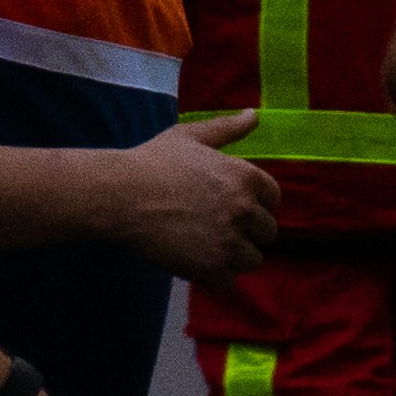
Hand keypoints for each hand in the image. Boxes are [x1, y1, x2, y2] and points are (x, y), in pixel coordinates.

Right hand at [106, 112, 281, 274]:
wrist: (121, 195)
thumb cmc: (153, 161)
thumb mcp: (191, 136)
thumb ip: (227, 128)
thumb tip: (255, 114)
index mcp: (245, 176)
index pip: (273, 199)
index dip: (255, 203)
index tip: (232, 206)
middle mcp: (244, 209)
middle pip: (267, 232)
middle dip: (247, 232)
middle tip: (216, 227)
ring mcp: (229, 241)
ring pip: (252, 260)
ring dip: (234, 256)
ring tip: (207, 246)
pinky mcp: (211, 267)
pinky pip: (230, 281)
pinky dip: (215, 276)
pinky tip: (196, 261)